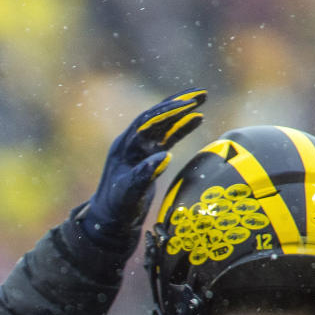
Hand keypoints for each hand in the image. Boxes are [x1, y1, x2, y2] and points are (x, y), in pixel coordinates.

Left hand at [82, 88, 206, 240]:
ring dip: (182, 112)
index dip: (168, 112)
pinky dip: (182, 128)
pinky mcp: (150, 157)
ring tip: (202, 100)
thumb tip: (165, 156)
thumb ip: (144, 175)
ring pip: (164, 124)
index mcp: (125, 145)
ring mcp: (142, 148)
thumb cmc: (116, 207)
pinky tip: (198, 119)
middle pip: (157, 116)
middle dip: (178, 104)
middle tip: (200, 94)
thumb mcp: (129, 192)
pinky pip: (168, 137)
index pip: (148, 122)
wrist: (111, 220)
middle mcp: (133, 142)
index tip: (187, 104)